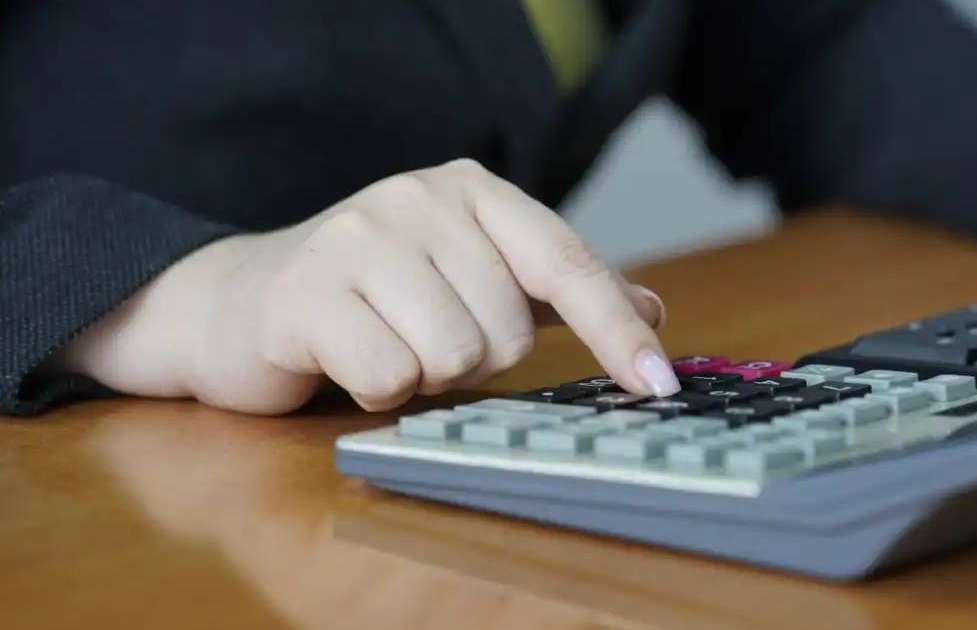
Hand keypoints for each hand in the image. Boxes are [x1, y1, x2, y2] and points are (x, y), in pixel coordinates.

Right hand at [58, 159, 678, 413]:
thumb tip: (651, 307)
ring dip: (424, 376)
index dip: (616, 329)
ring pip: (452, 356)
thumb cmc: (375, 293)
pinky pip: (388, 376)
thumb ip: (556, 288)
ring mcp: (358, 237)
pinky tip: (346, 359)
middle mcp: (419, 198)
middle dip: (473, 358)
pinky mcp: (305, 292)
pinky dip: (376, 390)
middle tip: (422, 336)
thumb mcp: (472, 274)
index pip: (567, 262)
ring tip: (386, 344)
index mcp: (472, 189)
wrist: (242, 299)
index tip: (659, 384)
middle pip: (507, 328)